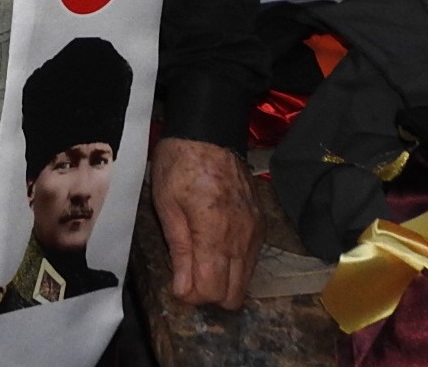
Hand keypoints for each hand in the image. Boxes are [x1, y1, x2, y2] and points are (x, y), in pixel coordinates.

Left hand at [150, 136, 260, 309]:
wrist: (209, 132)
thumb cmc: (179, 165)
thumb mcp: (167, 205)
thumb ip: (179, 250)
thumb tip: (183, 289)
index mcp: (215, 233)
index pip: (212, 290)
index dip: (191, 295)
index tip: (177, 284)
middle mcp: (242, 238)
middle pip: (234, 295)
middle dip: (209, 294)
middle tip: (189, 276)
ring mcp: (255, 232)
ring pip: (246, 281)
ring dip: (223, 281)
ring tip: (199, 262)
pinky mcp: (260, 224)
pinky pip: (251, 261)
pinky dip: (234, 266)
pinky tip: (215, 250)